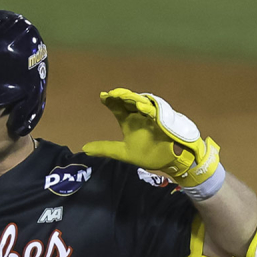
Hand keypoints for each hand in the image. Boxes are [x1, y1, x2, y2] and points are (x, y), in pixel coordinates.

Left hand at [82, 88, 219, 186]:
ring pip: (141, 101)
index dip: (110, 100)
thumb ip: (105, 148)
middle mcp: (140, 115)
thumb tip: (84, 148)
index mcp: (130, 120)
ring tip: (120, 95)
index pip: (118, 107)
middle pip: (128, 101)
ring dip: (131, 98)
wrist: (172, 161)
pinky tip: (139, 106)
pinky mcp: (163, 120)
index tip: (102, 96)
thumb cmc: (150, 153)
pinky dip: (147, 108)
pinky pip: (155, 112)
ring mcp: (152, 116)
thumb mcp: (123, 152)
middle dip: (119, 96)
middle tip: (110, 94)